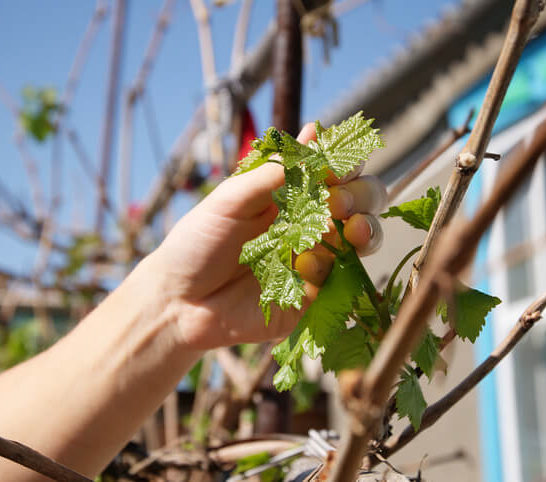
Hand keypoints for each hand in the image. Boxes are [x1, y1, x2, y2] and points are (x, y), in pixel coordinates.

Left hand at [148, 123, 386, 349]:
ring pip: (365, 237)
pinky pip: (341, 278)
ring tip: (351, 230)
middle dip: (361, 195)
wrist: (178, 301)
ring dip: (366, 228)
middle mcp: (310, 221)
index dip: (346, 164)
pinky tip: (302, 266)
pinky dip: (327, 267)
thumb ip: (276, 171)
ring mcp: (317, 257)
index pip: (338, 168)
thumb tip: (315, 129)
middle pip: (363, 198)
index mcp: (292, 192)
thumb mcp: (232, 199)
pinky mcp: (315, 295)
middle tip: (337, 202)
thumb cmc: (198, 242)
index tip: (334, 168)